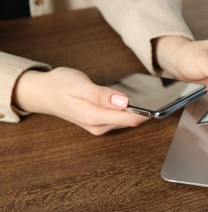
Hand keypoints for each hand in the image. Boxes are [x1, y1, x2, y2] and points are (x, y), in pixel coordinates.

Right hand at [12, 67, 148, 134]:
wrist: (42, 92)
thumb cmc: (59, 85)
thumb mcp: (79, 85)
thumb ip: (102, 95)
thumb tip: (125, 102)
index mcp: (95, 117)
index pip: (130, 119)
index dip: (148, 111)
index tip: (161, 101)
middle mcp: (99, 126)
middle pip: (131, 120)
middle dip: (145, 109)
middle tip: (158, 95)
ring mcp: (99, 126)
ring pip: (126, 119)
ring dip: (137, 109)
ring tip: (148, 95)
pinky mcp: (99, 122)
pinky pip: (119, 117)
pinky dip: (127, 109)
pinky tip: (131, 99)